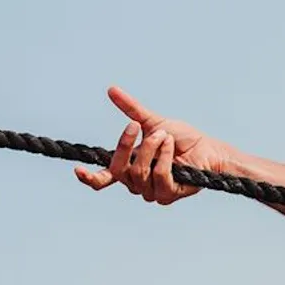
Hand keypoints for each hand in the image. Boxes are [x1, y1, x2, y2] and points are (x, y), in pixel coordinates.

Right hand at [74, 86, 232, 204]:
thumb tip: (111, 89)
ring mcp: (151, 192)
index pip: (103, 178)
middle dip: (126, 146)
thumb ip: (131, 110)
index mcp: (128, 168)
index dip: (89, 177)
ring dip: (152, 148)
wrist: (208, 148)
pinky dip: (165, 156)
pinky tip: (172, 146)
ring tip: (166, 136)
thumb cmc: (181, 138)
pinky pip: (159, 175)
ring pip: (139, 172)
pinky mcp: (167, 195)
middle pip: (119, 170)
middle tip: (137, 127)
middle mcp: (136, 183)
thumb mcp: (152, 121)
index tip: (77, 170)